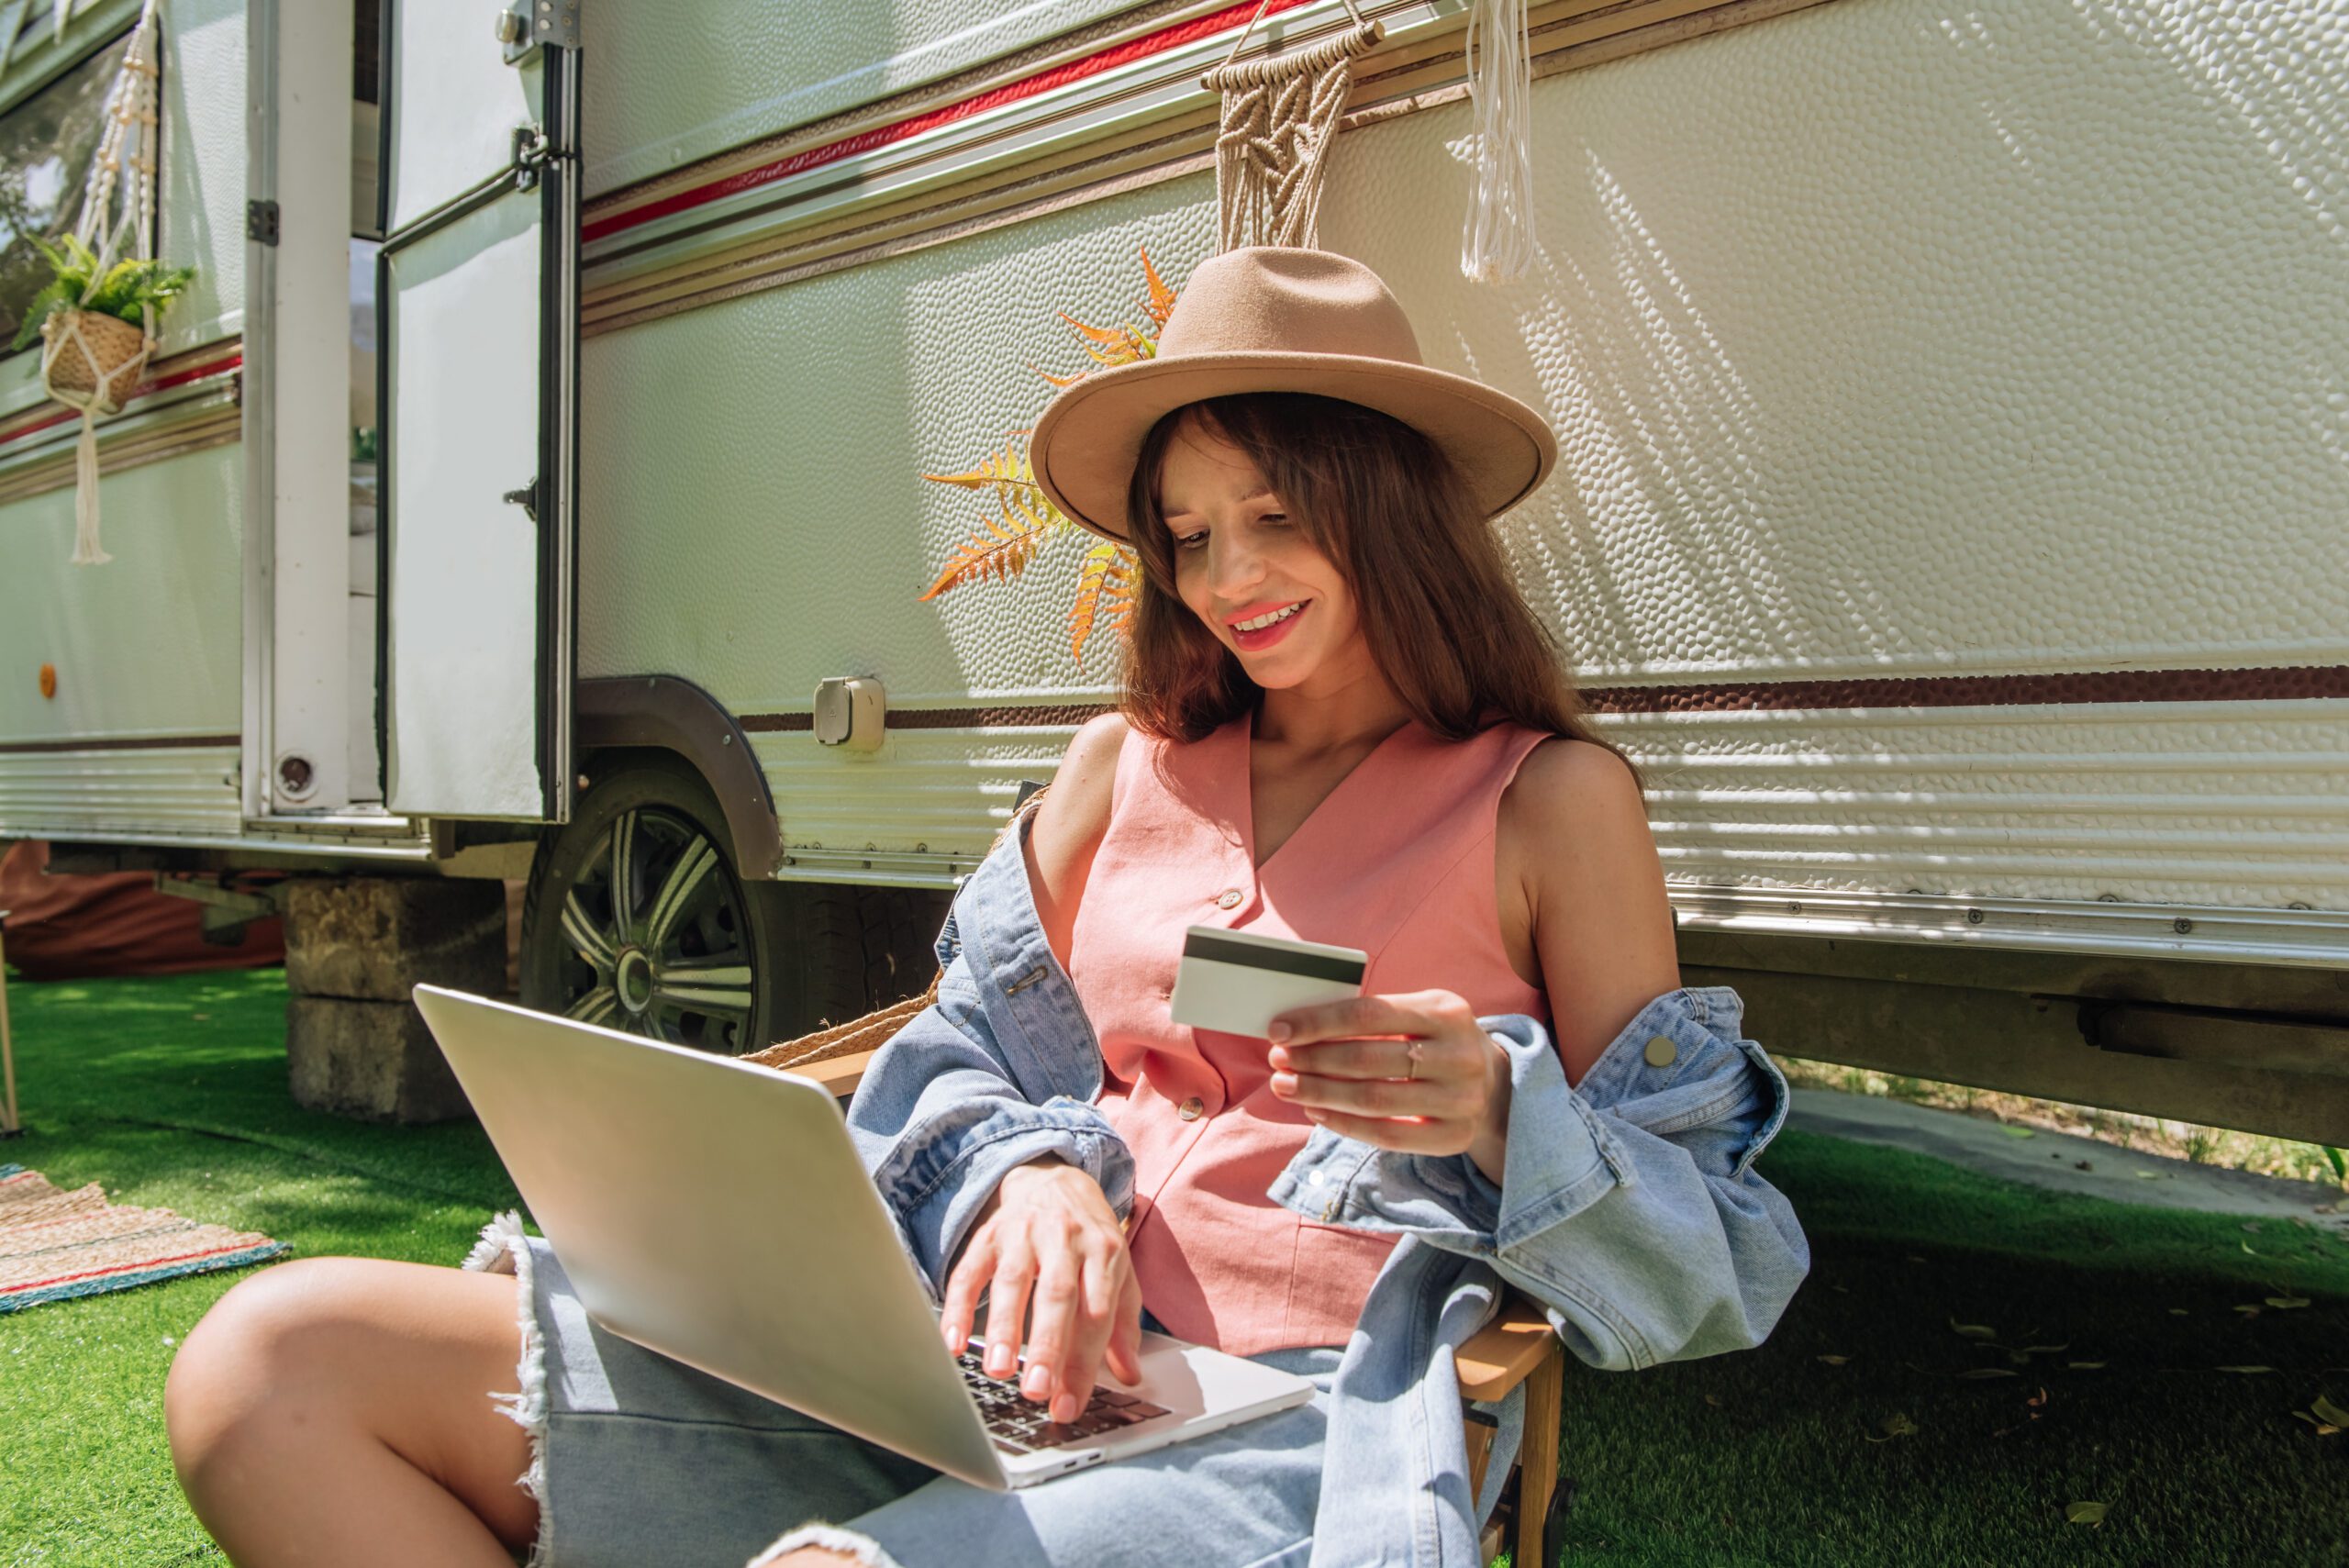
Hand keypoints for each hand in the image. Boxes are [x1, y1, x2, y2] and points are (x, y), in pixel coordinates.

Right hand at [939, 1157, 1144, 1422]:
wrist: (1056, 1179)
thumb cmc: (1089, 1239)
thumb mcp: (1119, 1273)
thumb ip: (1123, 1325)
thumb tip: (1129, 1375)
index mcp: (1103, 1252)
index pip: (1096, 1313)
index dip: (1082, 1363)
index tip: (1068, 1405)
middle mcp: (1065, 1239)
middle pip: (1056, 1294)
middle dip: (1046, 1345)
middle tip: (1035, 1390)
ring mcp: (1024, 1234)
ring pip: (1012, 1280)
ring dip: (1003, 1327)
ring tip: (997, 1370)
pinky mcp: (988, 1234)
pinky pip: (969, 1270)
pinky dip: (957, 1306)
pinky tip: (953, 1342)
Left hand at [1267, 990, 1511, 1180]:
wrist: (1496, 1084)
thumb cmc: (1437, 1041)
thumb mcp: (1421, 1012)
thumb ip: (1374, 1015)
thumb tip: (1301, 1026)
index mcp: (1446, 1011)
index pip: (1370, 1015)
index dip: (1319, 1023)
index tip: (1279, 1030)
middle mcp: (1459, 1055)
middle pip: (1369, 1061)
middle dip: (1314, 1060)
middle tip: (1277, 1060)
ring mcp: (1461, 1099)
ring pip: (1375, 1100)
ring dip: (1320, 1093)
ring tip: (1287, 1086)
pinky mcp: (1454, 1136)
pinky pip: (1388, 1135)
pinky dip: (1345, 1124)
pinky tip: (1316, 1111)